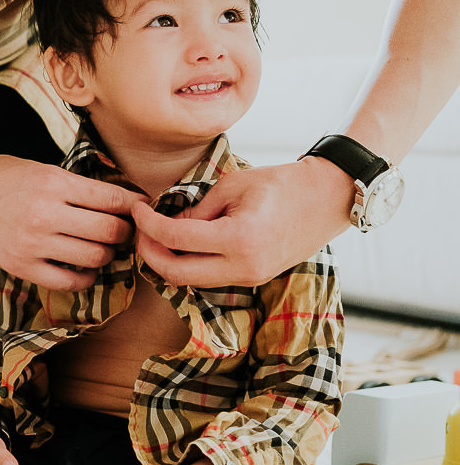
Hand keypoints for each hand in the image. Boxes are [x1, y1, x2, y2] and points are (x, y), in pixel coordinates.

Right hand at [0, 154, 143, 290]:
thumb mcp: (41, 167)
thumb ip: (76, 185)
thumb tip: (121, 201)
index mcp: (53, 182)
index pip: (112, 199)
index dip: (135, 205)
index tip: (141, 208)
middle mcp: (45, 213)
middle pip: (109, 231)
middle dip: (125, 232)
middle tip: (125, 230)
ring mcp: (32, 243)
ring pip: (94, 258)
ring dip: (107, 255)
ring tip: (103, 247)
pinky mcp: (20, 266)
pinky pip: (69, 282)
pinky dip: (85, 277)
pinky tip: (83, 267)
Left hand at [131, 158, 353, 287]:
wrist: (327, 199)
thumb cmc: (282, 184)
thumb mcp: (232, 186)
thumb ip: (196, 210)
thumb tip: (166, 226)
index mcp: (238, 239)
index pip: (175, 238)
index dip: (148, 224)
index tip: (137, 209)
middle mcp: (243, 267)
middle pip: (176, 274)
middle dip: (150, 253)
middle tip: (140, 230)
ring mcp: (250, 277)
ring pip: (192, 281)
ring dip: (168, 262)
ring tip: (157, 235)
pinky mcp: (253, 279)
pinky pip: (210, 278)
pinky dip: (190, 264)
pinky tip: (183, 244)